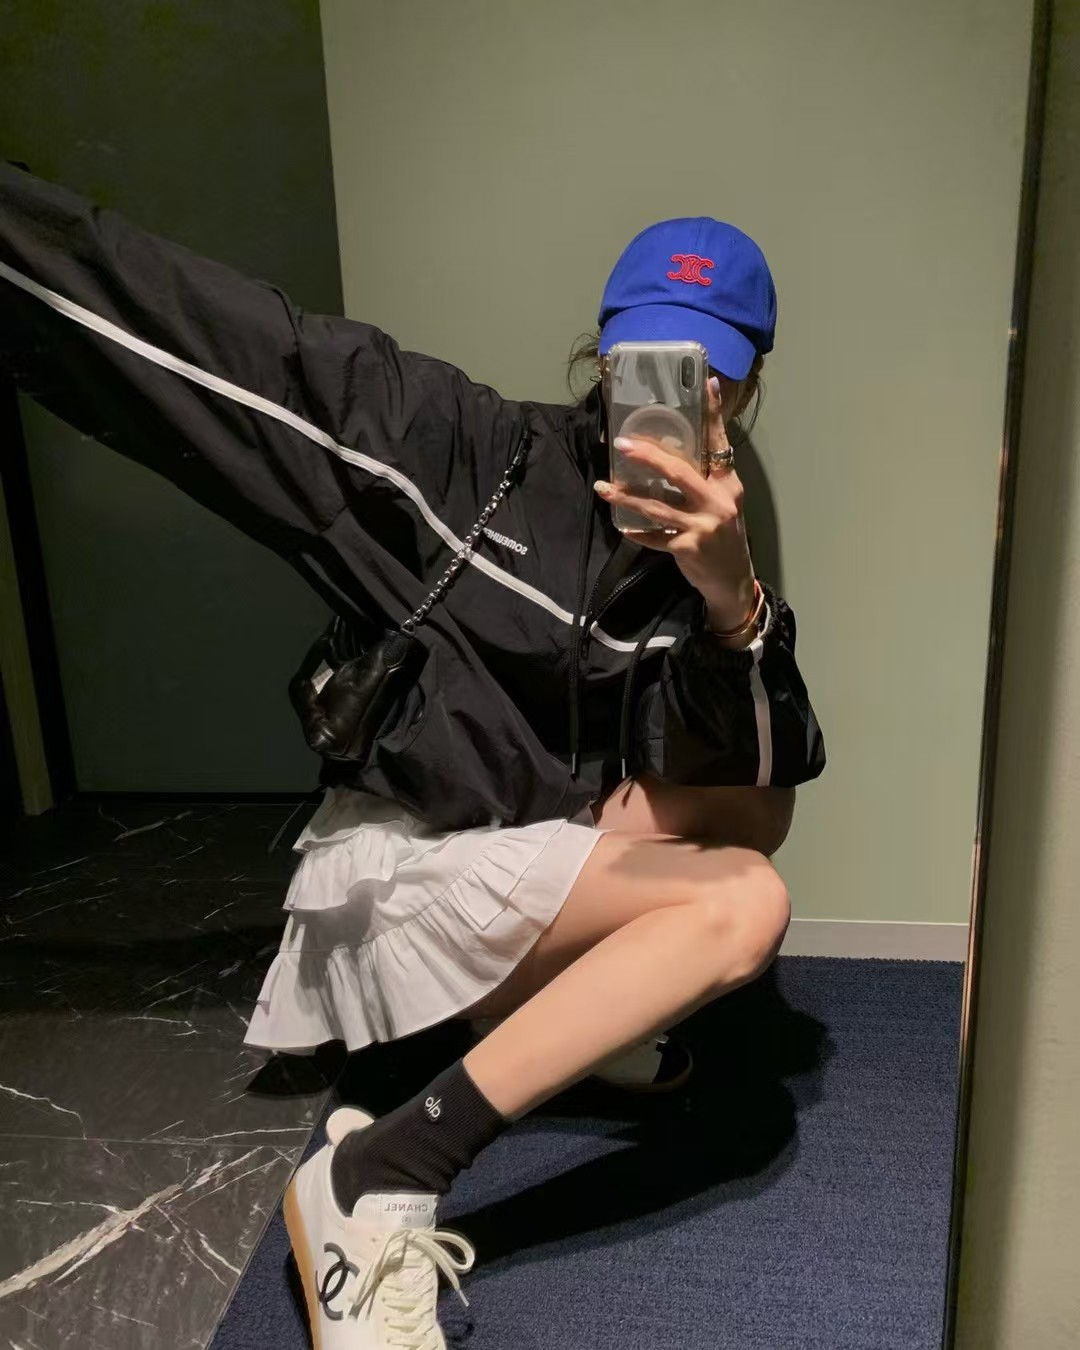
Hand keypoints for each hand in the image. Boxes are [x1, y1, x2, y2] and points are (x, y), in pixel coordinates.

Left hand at [595, 376, 755, 630]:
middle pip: (679, 472)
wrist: (732, 580)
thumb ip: (704, 480)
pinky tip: (621, 526)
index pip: (720, 442)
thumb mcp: (723, 503)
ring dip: (627, 497)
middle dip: (648, 456)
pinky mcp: (687, 548)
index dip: (713, 412)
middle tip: (622, 445)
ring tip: (603, 488)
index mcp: (727, 484)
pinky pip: (654, 536)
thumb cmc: (724, 536)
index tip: (708, 381)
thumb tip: (671, 453)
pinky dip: (636, 532)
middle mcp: (718, 501)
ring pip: (657, 506)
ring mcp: (702, 526)